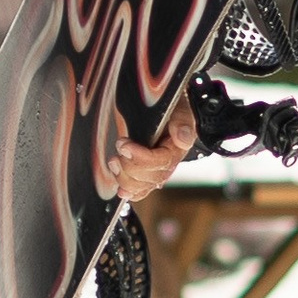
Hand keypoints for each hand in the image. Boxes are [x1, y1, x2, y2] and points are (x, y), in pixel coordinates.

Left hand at [114, 89, 197, 203]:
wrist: (164, 105)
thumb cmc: (171, 106)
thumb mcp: (179, 107)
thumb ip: (183, 121)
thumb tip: (182, 138)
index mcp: (177, 148)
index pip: (162, 162)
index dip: (141, 158)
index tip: (125, 145)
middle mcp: (168, 162)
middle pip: (152, 178)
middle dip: (130, 168)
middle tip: (118, 152)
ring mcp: (156, 168)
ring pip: (143, 186)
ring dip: (126, 179)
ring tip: (114, 163)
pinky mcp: (145, 170)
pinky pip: (141, 189)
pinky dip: (132, 192)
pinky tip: (123, 191)